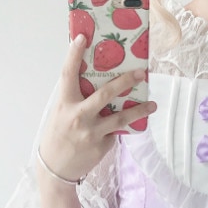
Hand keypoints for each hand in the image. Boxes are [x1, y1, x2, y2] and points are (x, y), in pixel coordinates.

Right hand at [38, 34, 156, 181]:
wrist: (55, 169)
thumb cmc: (57, 137)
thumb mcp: (60, 114)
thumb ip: (75, 99)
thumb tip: (93, 81)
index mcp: (65, 104)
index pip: (68, 74)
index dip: (74, 54)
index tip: (83, 38)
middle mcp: (79, 117)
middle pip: (105, 94)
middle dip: (125, 81)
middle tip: (140, 73)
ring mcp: (92, 133)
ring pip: (120, 118)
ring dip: (139, 110)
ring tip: (152, 105)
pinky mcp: (102, 147)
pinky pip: (115, 133)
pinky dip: (120, 128)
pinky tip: (127, 125)